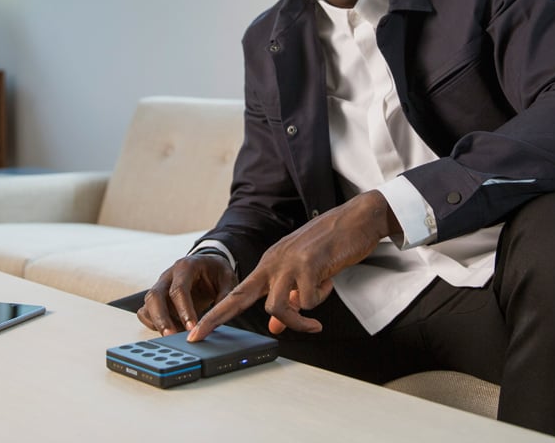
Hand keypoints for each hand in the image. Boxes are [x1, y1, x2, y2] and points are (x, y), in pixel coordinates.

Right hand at [137, 253, 237, 335]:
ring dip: (157, 323)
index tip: (192, 328)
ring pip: (147, 305)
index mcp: (186, 266)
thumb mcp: (227, 279)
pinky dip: (153, 324)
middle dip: (162, 319)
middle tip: (172, 338)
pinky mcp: (157, 298)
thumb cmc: (217, 272)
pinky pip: (146, 312)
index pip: (179, 289)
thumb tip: (220, 317)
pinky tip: (170, 331)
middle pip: (154, 296)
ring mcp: (160, 286)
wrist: (208, 265)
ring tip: (173, 338)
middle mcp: (168, 275)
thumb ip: (225, 296)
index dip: (184, 310)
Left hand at [188, 190, 398, 340]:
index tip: (197, 333)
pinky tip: (330, 280)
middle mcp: (273, 261)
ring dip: (299, 319)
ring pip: (277, 307)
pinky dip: (322, 297)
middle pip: (245, 299)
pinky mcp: (309, 264)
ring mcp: (289, 262)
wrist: (357, 218)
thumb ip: (288, 300)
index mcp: (269, 263)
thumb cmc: (331, 245)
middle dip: (227, 318)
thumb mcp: (305, 272)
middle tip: (212, 336)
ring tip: (317, 319)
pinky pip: (309, 300)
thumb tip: (274, 328)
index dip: (216, 315)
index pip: (236, 292)